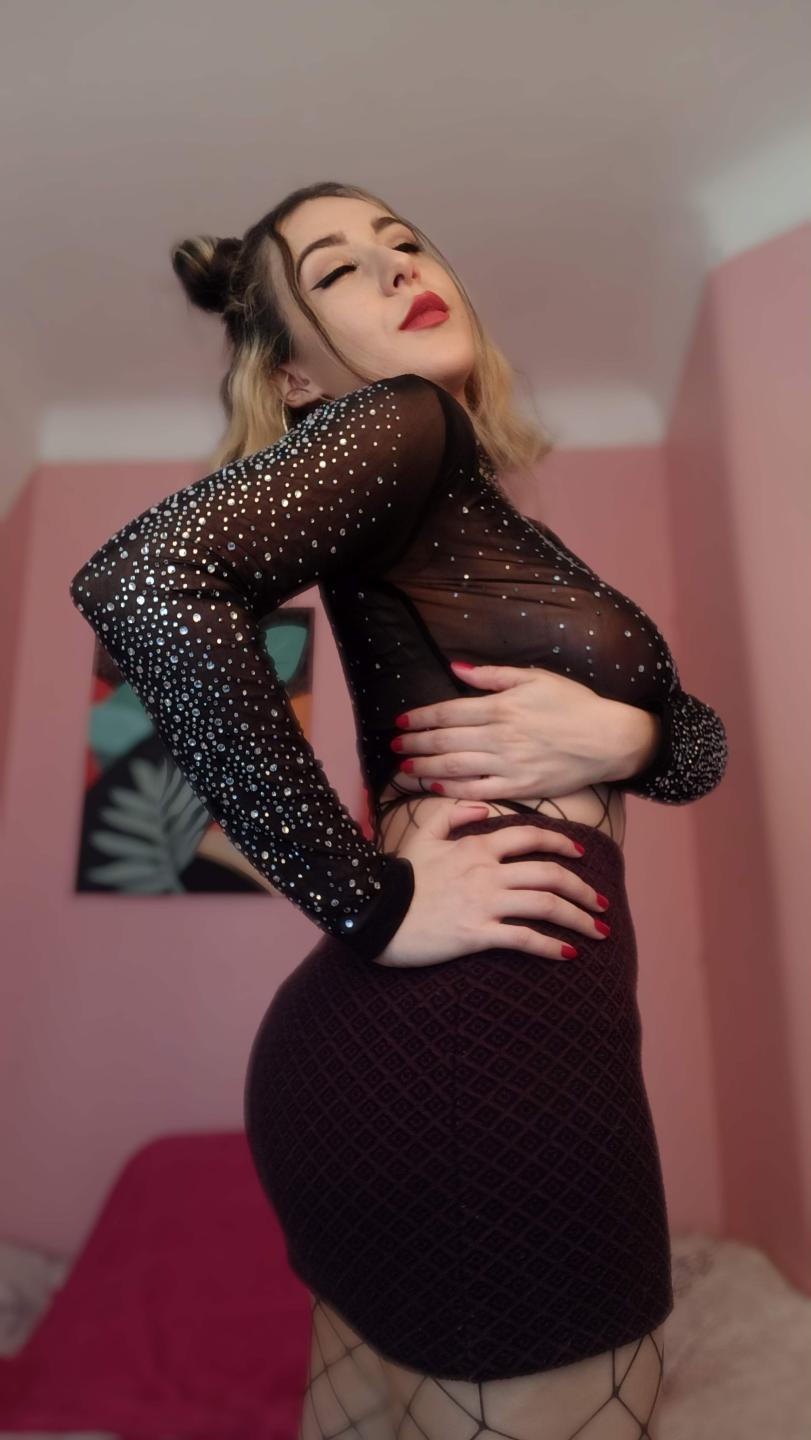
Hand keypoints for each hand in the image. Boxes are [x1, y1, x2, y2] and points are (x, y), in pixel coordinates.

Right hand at [374, 799, 611, 968]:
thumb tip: (484, 805)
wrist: (373, 912)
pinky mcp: (476, 934)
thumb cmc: (399, 875)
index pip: (530, 837)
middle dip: (583, 889)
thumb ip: (453, 813)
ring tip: (599, 931)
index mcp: (477, 846)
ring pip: (545, 905)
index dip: (561, 843)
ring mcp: (484, 904)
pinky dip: (551, 946)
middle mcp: (487, 872)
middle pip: (549, 874)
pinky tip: (569, 955)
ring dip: (578, 918)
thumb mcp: (421, 834)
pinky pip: (524, 939)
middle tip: (602, 903)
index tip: (581, 853)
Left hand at [390, 662, 646, 802]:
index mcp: (502, 707)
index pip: (449, 712)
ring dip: (423, 767)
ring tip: (402, 767)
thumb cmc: (573, 704)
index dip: (420, 717)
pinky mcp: (520, 788)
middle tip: (393, 745)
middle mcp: (501, 736)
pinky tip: (433, 786)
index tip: (400, 720)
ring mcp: (509, 765)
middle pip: (445, 741)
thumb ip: (493, 675)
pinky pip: (477, 789)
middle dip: (414, 743)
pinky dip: (451, 788)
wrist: (609, 739)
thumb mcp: (535, 678)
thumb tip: (457, 667)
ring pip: (455, 767)